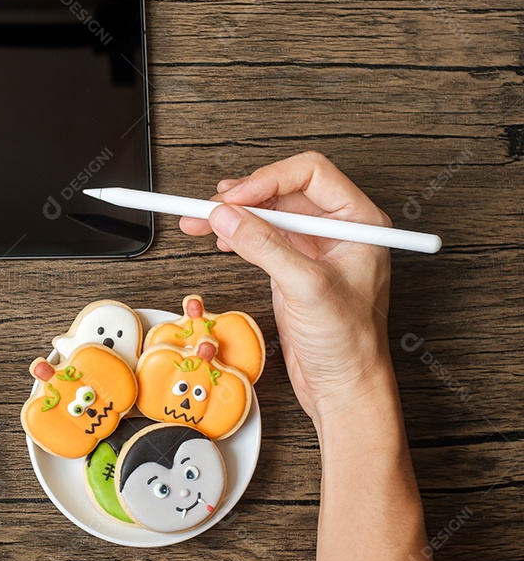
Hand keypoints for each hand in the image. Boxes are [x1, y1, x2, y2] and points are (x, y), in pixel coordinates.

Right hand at [179, 151, 395, 430]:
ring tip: (200, 221)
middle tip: (206, 208)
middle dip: (243, 197)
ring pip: (268, 212)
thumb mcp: (306, 287)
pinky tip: (220, 239)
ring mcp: (315, 248)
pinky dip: (237, 234)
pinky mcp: (294, 266)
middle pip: (284, 190)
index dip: (267, 180)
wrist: (344, 386)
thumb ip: (264, 246)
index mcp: (360, 222)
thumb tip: (227, 216)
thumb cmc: (350, 345)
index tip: (233, 198)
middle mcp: (339, 229)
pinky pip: (262, 236)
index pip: (311, 174)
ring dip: (234, 215)